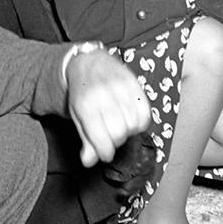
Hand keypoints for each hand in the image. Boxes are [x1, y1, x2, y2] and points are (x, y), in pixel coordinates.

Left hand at [66, 50, 150, 167]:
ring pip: (134, 125)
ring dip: (128, 131)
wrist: (88, 62)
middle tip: (111, 136)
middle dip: (116, 141)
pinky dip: (140, 122)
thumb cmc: (82, 93)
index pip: (102, 140)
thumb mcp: (77, 116)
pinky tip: (131, 118)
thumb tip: (89, 161)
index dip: (105, 153)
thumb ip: (86, 139)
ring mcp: (121, 88)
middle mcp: (104, 96)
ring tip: (120, 124)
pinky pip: (145, 113)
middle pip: (119, 133)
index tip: (105, 153)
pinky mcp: (134, 83)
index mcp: (86, 106)